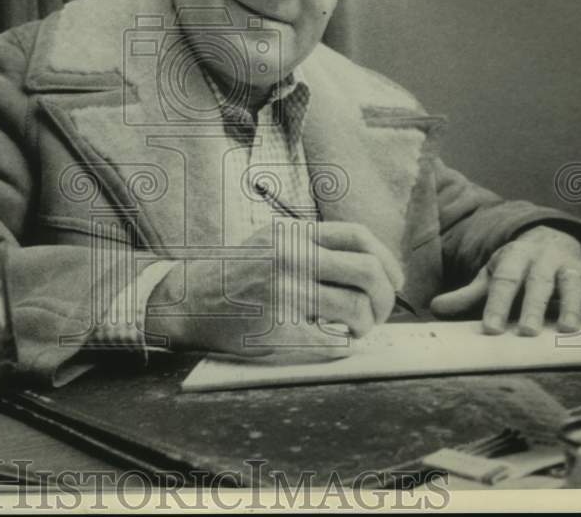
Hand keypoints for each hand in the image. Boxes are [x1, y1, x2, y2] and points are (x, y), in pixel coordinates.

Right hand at [146, 221, 404, 358]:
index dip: (387, 260)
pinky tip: (334, 342)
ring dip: (364, 325)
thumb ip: (313, 246)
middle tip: (377, 312)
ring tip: (353, 329)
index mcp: (293, 235)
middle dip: (384, 297)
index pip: (359, 237)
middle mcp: (291, 258)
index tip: (392, 280)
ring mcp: (284, 293)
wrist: (189, 300)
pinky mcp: (278, 328)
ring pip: (355, 308)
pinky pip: (331, 341)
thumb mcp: (272, 242)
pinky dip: (342, 345)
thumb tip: (371, 266)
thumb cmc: (236, 274)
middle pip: (367, 272)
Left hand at [429, 226, 580, 334]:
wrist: (549, 238)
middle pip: (538, 281)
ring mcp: (570, 264)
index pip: (503, 280)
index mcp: (514, 256)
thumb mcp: (492, 275)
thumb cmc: (517, 266)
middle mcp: (543, 258)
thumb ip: (468, 294)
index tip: (491, 329)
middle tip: (527, 331)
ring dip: (572, 304)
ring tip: (568, 328)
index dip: (497, 304)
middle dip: (533, 305)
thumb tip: (436, 309)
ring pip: (573, 282)